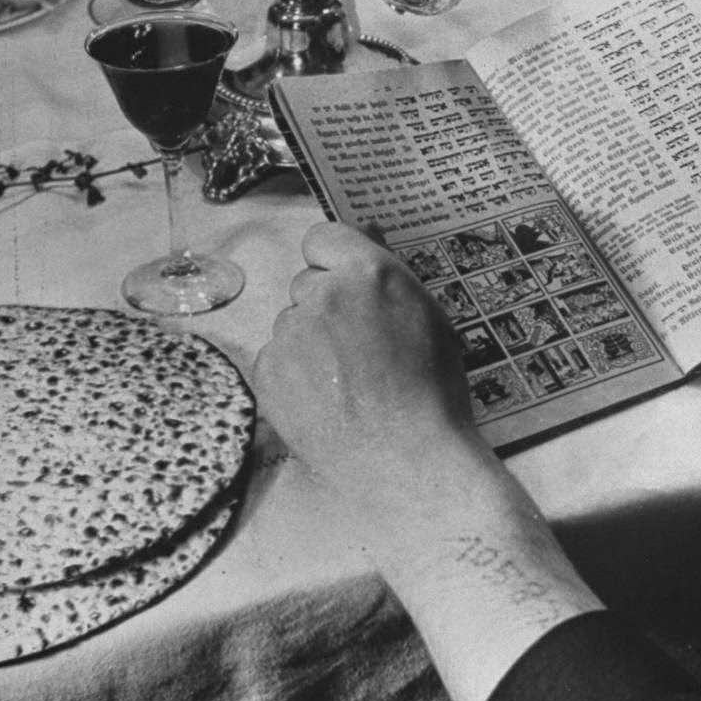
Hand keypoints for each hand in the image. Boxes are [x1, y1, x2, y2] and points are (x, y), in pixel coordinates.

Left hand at [254, 222, 602, 700]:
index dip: (333, 262)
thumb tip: (367, 238)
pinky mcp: (268, 371)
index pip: (324, 237)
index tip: (346, 287)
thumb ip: (391, 278)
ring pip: (290, 323)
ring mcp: (291, 334)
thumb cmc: (433, 393)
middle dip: (324, 307)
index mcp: (370, 274)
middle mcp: (324, 295)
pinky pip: (274, 358)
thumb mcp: (430, 320)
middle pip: (307, 283)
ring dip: (308, 343)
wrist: (408, 463)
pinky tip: (324, 401)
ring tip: (345, 383)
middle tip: (356, 348)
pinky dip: (291, 376)